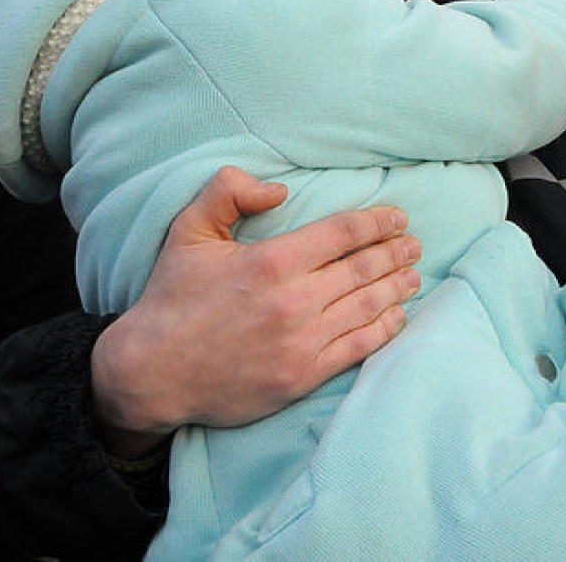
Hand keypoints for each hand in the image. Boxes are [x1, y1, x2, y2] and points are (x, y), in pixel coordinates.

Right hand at [90, 166, 421, 457]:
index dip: (376, 222)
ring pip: (367, 306)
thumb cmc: (171, 297)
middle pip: (363, 268)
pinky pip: (358, 347)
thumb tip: (280, 190)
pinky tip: (397, 315)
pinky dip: (385, 328)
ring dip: (397, 287)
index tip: (397, 217)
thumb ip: (228, 191)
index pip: (342, 233)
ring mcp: (301, 342)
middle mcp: (293, 300)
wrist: (152, 372)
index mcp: (271, 261)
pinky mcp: (302, 376)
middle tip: (413, 243)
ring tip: (413, 274)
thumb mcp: (189, 230)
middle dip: (394, 252)